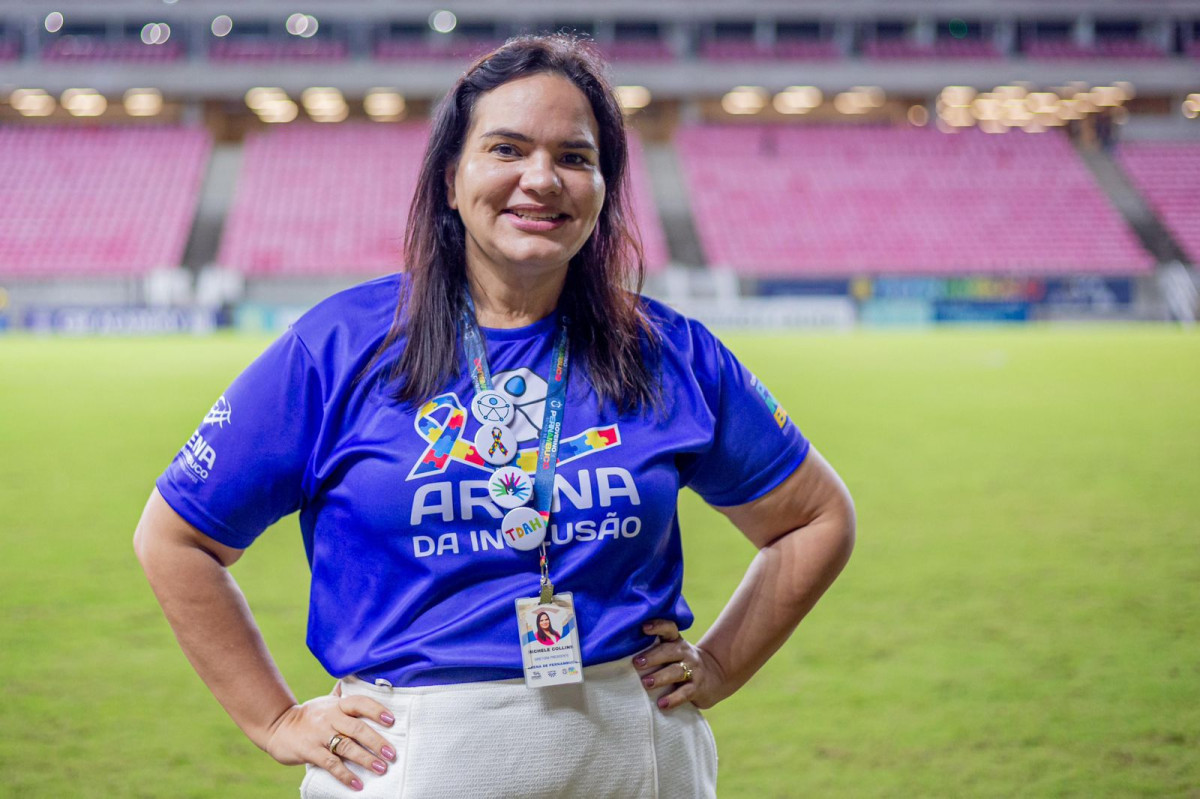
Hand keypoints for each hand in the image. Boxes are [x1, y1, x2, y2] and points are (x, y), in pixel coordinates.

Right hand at [263, 685, 396, 791]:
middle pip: (357, 727)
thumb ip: (343, 693)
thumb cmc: (309, 715)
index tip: (392, 720)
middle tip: (392, 753)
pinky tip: (357, 784)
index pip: (360, 703)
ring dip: (365, 759)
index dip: (376, 710)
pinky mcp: (310, 752)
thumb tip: (361, 675)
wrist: (278, 727)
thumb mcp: (326, 701)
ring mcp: (320, 735)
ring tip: (381, 768)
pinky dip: (345, 775)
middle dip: (376, 741)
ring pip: (346, 746)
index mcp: (337, 704)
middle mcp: (330, 717)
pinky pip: (331, 764)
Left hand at [632, 619, 728, 710]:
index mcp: (676, 641)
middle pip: (670, 651)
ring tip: (646, 683)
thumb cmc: (681, 663)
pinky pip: (685, 693)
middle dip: (652, 657)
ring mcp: (693, 669)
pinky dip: (673, 699)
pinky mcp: (697, 687)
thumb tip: (619, 652)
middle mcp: (685, 653)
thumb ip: (653, 649)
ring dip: (660, 677)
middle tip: (637, 663)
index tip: (644, 627)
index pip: (669, 629)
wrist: (714, 676)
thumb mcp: (672, 652)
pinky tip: (662, 704)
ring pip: (677, 672)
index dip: (658, 626)